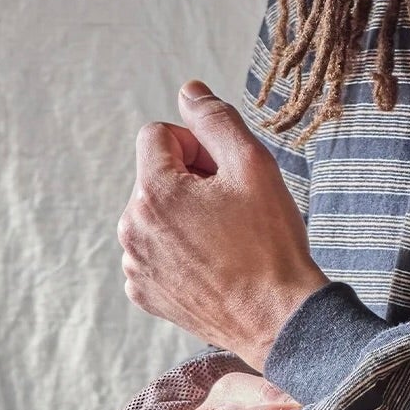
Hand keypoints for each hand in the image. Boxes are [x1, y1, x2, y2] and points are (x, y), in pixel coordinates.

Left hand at [117, 79, 328, 366]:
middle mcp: (131, 227)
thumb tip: (189, 90)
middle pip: (155, 176)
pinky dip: (179, 251)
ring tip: (226, 240)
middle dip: (190, 182)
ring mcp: (135, 265)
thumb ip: (216, 120)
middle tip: (233, 209)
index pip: (158, 135)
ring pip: (154, 214)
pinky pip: (154, 252)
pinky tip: (214, 265)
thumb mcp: (254, 166)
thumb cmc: (270, 242)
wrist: (278, 319)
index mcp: (153, 191)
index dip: (196, 146)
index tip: (225, 173)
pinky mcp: (144, 293)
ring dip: (184, 216)